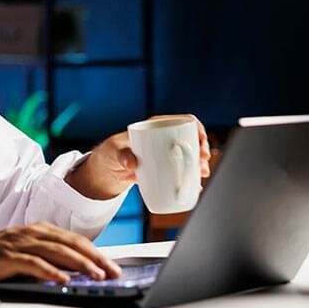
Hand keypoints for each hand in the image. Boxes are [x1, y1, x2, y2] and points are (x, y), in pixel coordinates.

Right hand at [0, 222, 121, 283]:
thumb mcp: (24, 252)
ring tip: (96, 275)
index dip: (95, 252)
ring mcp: (19, 243)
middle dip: (95, 257)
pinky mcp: (7, 255)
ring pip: (56, 251)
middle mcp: (32, 232)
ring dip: (79, 263)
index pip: (74, 239)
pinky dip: (50, 271)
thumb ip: (46, 257)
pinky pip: (33, 263)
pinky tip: (62, 280)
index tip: (112, 266)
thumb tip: (74, 272)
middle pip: (70, 242)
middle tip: (113, 271)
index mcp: (38, 230)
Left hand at [67, 114, 211, 200]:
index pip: (182, 122)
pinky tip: (195, 185)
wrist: (106, 172)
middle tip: (202, 164)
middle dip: (201, 150)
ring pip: (188, 155)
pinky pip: (181, 169)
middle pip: (190, 139)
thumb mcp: (114, 152)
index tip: (200, 143)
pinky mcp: (163, 168)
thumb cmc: (110, 154)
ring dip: (199, 164)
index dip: (197, 130)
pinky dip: (190, 177)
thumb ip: (123, 156)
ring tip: (201, 175)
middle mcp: (162, 138)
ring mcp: (164, 153)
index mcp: (154, 127)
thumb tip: (133, 162)